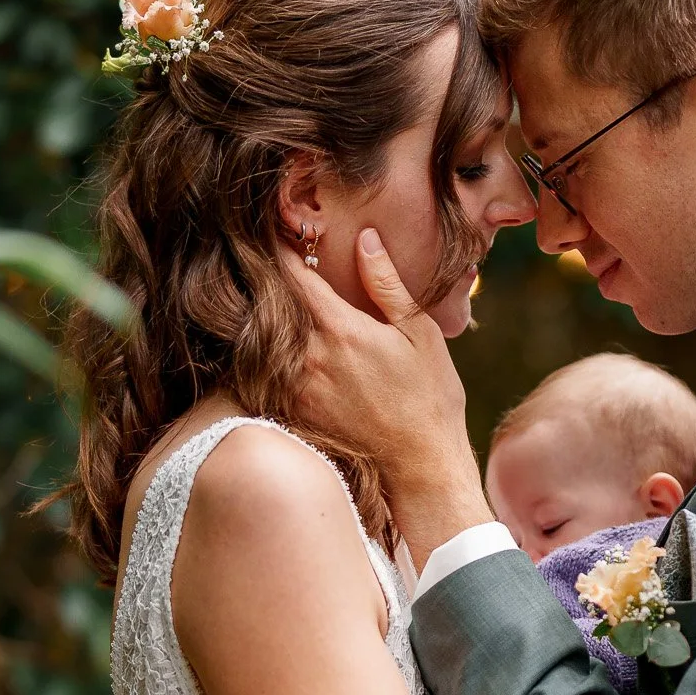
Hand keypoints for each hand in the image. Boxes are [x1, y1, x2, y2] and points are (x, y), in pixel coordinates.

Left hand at [288, 229, 489, 558]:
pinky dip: (270, 353)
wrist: (420, 468)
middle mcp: (308, 357)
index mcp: (339, 329)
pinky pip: (268, 371)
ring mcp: (295, 388)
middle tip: (266, 255)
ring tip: (270, 297)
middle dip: (271, 279)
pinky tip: (281, 345)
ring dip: (269, 317)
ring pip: (266, 338)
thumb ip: (386, 284)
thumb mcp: (419, 334)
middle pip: (272, 303)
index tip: (276, 226)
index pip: (292, 273)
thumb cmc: (429, 398)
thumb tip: (365, 238)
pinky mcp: (292, 412)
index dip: (281, 245)